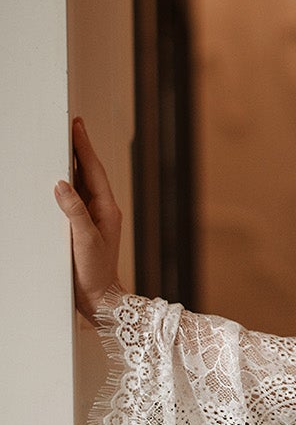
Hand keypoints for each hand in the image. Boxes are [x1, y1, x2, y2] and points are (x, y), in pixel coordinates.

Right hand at [54, 117, 124, 322]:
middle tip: (72, 126)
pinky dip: (69, 184)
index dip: (84, 147)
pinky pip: (76, 199)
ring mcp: (95, 218)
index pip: (93, 170)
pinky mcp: (85, 227)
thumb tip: (62, 183)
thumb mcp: (85, 240)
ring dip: (74, 164)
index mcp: (107, 208)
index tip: (77, 126)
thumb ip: (75, 211)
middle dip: (80, 149)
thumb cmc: (95, 272)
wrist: (99, 299)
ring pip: (83, 184)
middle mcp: (103, 209)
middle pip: (89, 172)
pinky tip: (60, 178)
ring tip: (65, 143)